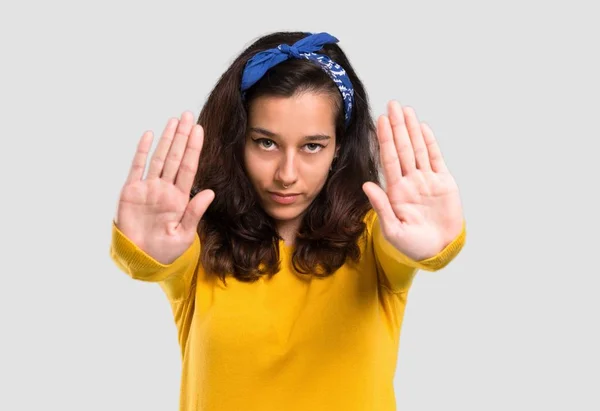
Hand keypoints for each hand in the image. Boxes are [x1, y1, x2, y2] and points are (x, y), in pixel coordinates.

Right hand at [114, 111, 214, 263]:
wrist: (141, 259)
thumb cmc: (165, 250)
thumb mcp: (184, 234)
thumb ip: (195, 212)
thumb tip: (210, 192)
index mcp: (179, 198)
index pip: (189, 168)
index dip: (194, 149)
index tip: (199, 130)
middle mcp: (165, 189)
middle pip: (176, 157)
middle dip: (182, 136)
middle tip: (188, 115)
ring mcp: (148, 188)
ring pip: (160, 158)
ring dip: (167, 139)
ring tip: (174, 120)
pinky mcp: (131, 191)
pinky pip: (137, 167)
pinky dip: (142, 151)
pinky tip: (150, 135)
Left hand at [363, 101, 463, 260]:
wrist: (437, 251)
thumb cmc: (412, 245)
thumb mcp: (393, 229)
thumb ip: (381, 206)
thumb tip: (366, 185)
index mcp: (397, 191)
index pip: (389, 159)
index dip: (385, 139)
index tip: (380, 121)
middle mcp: (410, 181)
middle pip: (403, 148)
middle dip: (397, 126)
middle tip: (392, 105)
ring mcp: (427, 181)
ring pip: (418, 149)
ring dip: (411, 129)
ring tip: (405, 110)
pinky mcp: (444, 183)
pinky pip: (436, 159)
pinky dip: (430, 143)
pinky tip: (422, 128)